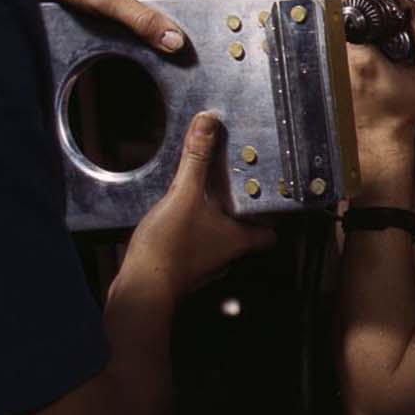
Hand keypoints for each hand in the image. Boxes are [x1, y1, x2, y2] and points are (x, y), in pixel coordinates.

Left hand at [0, 0, 188, 53]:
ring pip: (145, 11)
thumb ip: (143, 21)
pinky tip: (114, 30)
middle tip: (148, 48)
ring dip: (137, 27)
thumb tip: (175, 40)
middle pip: (164, 6)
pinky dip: (123, 22)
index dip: (179, 24)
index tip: (175, 48)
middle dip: (156, 28)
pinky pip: (128, 10)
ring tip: (126, 36)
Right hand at [123, 113, 275, 299]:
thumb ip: (196, 159)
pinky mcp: (183, 267)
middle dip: (239, 209)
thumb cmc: (169, 250)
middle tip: (233, 183)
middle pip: (244, 231)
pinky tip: (176, 214)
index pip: (270, 233)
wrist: (140, 289)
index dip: (274, 216)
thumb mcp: (184, 194)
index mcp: (238, 239)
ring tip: (203, 193)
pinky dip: (192, 228)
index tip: (271, 195)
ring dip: (214, 218)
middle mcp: (227, 254)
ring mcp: (205, 263)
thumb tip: (207, 124)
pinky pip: (196, 243)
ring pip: (219, 237)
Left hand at [324, 0, 414, 144]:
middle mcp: (336, 62)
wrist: (378, 144)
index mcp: (359, 57)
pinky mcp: (321, 79)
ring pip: (315, 32)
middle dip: (331, 0)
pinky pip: (316, 48)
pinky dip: (322, 36)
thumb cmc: (400, 114)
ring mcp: (325, 72)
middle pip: (321, 17)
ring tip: (341, 11)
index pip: (339, 11)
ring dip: (326, 17)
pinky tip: (335, 33)